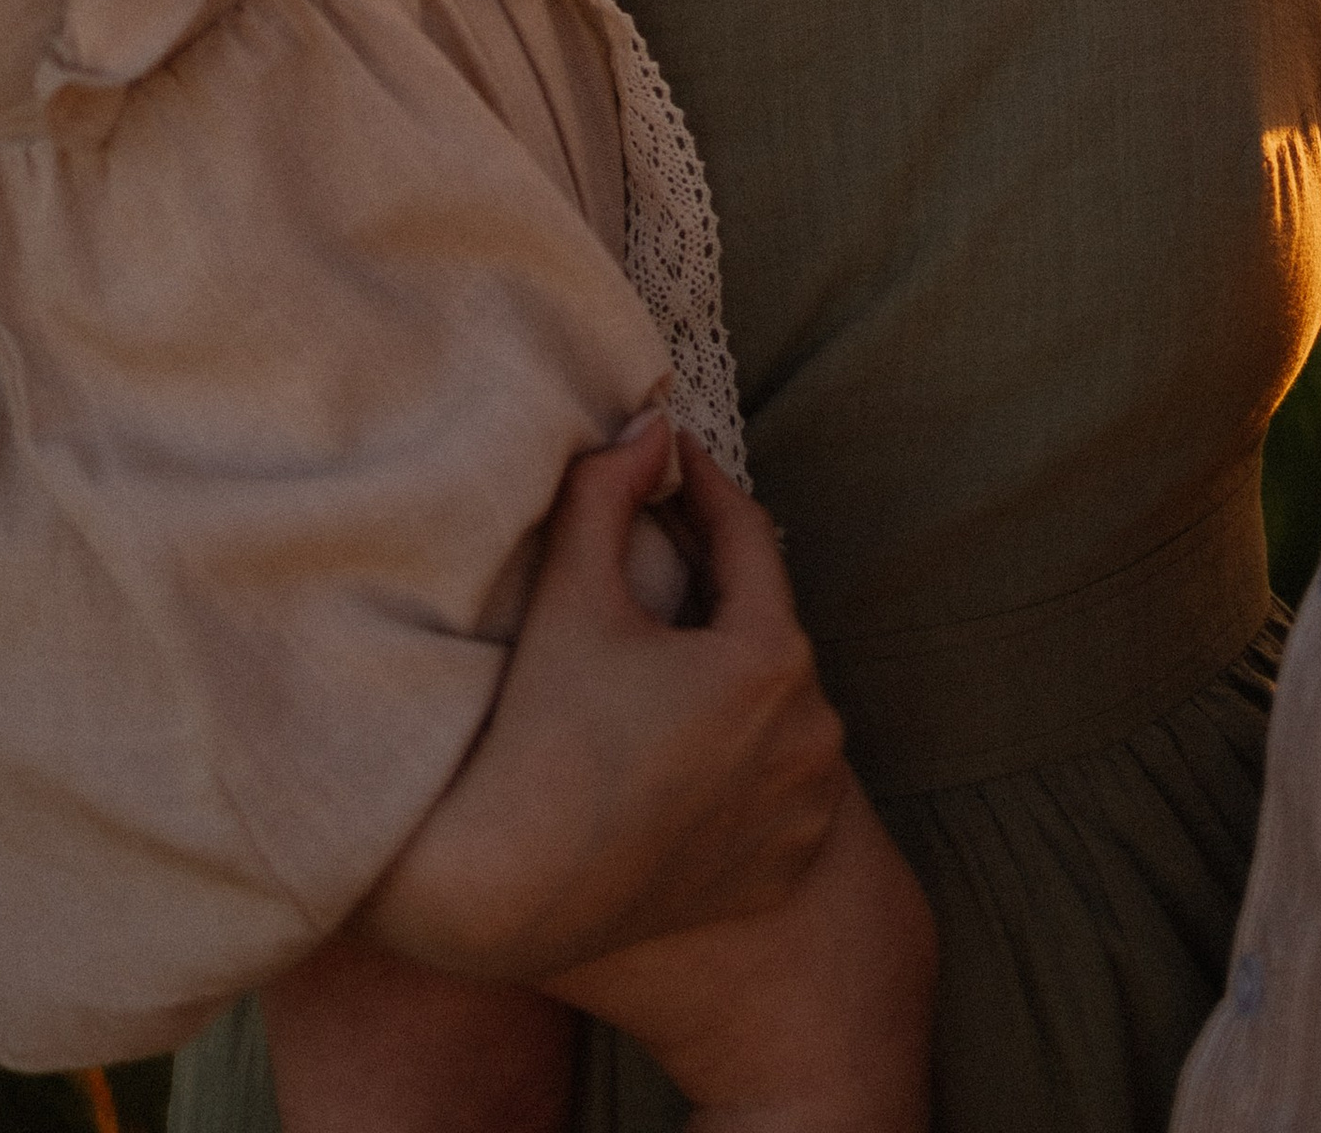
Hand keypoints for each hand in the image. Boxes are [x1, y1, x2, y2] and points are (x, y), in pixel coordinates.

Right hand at [363, 424, 849, 982]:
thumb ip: (607, 492)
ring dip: (735, 667)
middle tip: (660, 542)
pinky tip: (689, 734)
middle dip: (715, 582)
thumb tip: (651, 426)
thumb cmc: (538, 736)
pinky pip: (780, 777)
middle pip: (765, 623)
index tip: (668, 456)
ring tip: (672, 641)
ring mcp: (806, 809)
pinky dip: (747, 749)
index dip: (702, 487)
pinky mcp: (788, 864)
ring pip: (777, 700)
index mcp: (771, 660)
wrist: (508, 894)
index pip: (747, 538)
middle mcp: (812, 736)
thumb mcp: (571, 596)